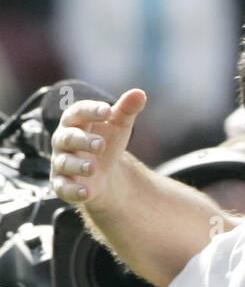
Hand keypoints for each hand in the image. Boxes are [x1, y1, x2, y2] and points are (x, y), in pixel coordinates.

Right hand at [50, 88, 147, 208]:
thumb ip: (126, 110)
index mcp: (75, 122)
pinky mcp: (62, 184)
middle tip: (101, 144)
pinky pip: (63, 187)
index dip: (90, 110)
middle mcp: (64, 141)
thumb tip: (140, 93)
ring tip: (94, 168)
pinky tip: (85, 192)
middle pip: (68, 138)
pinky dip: (72, 191)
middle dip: (83, 141)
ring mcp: (62, 163)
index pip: (78, 112)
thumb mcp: (118, 126)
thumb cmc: (106, 142)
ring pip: (65, 162)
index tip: (107, 111)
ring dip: (78, 165)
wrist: (103, 175)